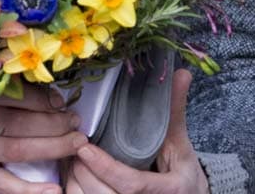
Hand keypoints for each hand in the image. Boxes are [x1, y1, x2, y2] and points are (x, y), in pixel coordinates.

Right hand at [0, 82, 86, 192]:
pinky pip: (6, 185)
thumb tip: (51, 95)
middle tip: (75, 122)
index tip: (62, 102)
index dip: (41, 100)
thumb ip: (9, 93)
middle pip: (19, 122)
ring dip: (52, 147)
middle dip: (53, 122)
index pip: (12, 96)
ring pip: (18, 150)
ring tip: (75, 143)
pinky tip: (53, 189)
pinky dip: (31, 189)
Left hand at [65, 70, 209, 193]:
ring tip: (72, 161)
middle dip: (85, 173)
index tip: (84, 148)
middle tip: (74, 149)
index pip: (132, 184)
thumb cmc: (182, 172)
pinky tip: (75, 177)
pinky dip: (77, 192)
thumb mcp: (180, 143)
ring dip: (77, 184)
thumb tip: (181, 72)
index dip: (105, 168)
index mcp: (171, 191)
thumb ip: (174, 110)